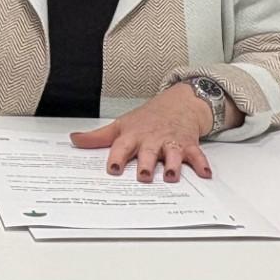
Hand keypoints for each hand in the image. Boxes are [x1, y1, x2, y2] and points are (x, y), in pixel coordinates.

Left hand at [70, 83, 211, 182]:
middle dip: (147, 164)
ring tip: (172, 176)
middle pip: (149, 152)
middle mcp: (152, 139)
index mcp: (133, 136)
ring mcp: (171, 142)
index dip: (117, 157)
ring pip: (173, 154)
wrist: (178, 103)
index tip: (113, 169)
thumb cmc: (146, 119)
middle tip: (145, 176)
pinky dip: (202, 164)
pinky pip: (197, 155)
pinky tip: (205, 174)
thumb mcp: (120, 125)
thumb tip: (74, 140)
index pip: (122, 147)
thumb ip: (97, 137)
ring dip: (173, 165)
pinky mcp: (188, 144)